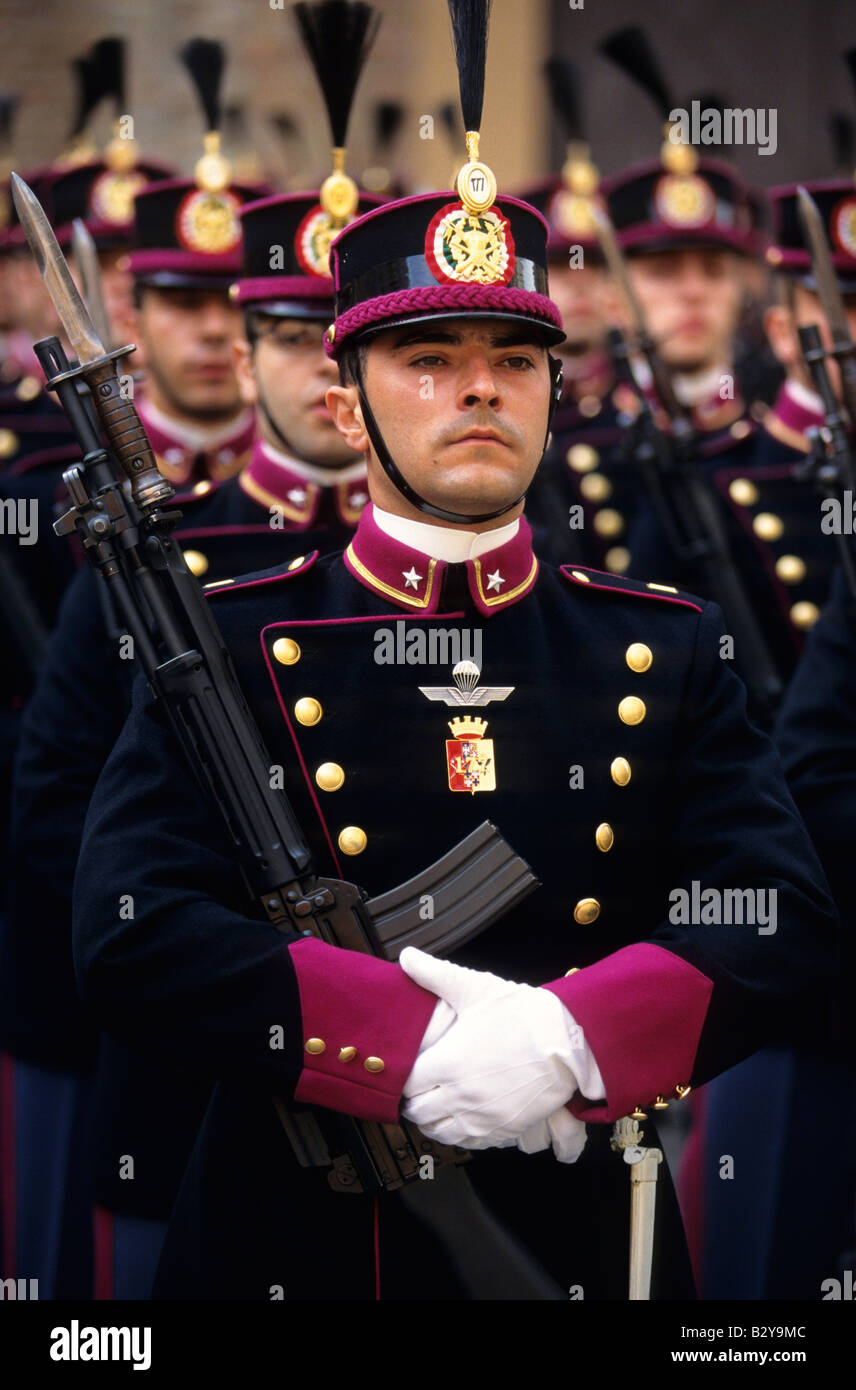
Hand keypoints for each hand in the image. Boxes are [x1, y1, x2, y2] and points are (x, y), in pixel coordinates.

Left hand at [399, 949, 588, 1158]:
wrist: (570, 1042)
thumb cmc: (524, 1015)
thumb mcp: (476, 988)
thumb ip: (435, 974)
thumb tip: (407, 957)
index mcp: (448, 1063)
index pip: (409, 1084)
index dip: (407, 1076)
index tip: (412, 1069)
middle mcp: (461, 1095)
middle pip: (419, 1112)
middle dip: (415, 1101)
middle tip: (420, 1090)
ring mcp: (483, 1116)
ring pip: (442, 1133)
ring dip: (434, 1121)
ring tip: (437, 1108)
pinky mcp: (504, 1128)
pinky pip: (470, 1143)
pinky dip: (461, 1135)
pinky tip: (463, 1121)